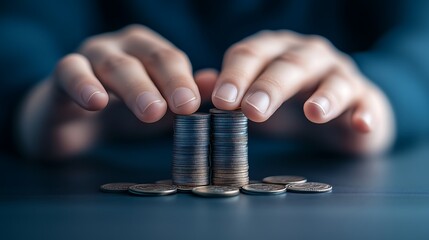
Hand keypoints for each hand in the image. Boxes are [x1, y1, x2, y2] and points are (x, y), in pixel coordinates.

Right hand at [17, 25, 214, 157]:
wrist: (72, 125)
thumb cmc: (122, 113)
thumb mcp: (158, 108)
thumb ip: (183, 95)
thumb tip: (215, 83)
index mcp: (147, 52)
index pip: (172, 60)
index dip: (184, 81)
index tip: (194, 105)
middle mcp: (122, 48)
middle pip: (149, 57)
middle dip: (169, 81)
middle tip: (184, 107)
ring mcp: (90, 57)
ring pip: (114, 64)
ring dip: (135, 86)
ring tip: (152, 110)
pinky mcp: (61, 74)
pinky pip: (70, 72)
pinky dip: (83, 84)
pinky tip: (97, 102)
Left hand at [211, 30, 394, 154]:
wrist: (334, 115)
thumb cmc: (287, 107)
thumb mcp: (253, 101)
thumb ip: (228, 92)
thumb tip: (200, 85)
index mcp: (274, 52)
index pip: (251, 54)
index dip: (236, 75)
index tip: (220, 101)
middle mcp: (307, 56)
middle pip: (288, 64)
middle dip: (270, 86)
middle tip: (252, 110)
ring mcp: (338, 73)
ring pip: (333, 79)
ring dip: (323, 95)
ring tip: (313, 113)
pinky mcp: (363, 95)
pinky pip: (365, 101)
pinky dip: (364, 112)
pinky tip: (360, 123)